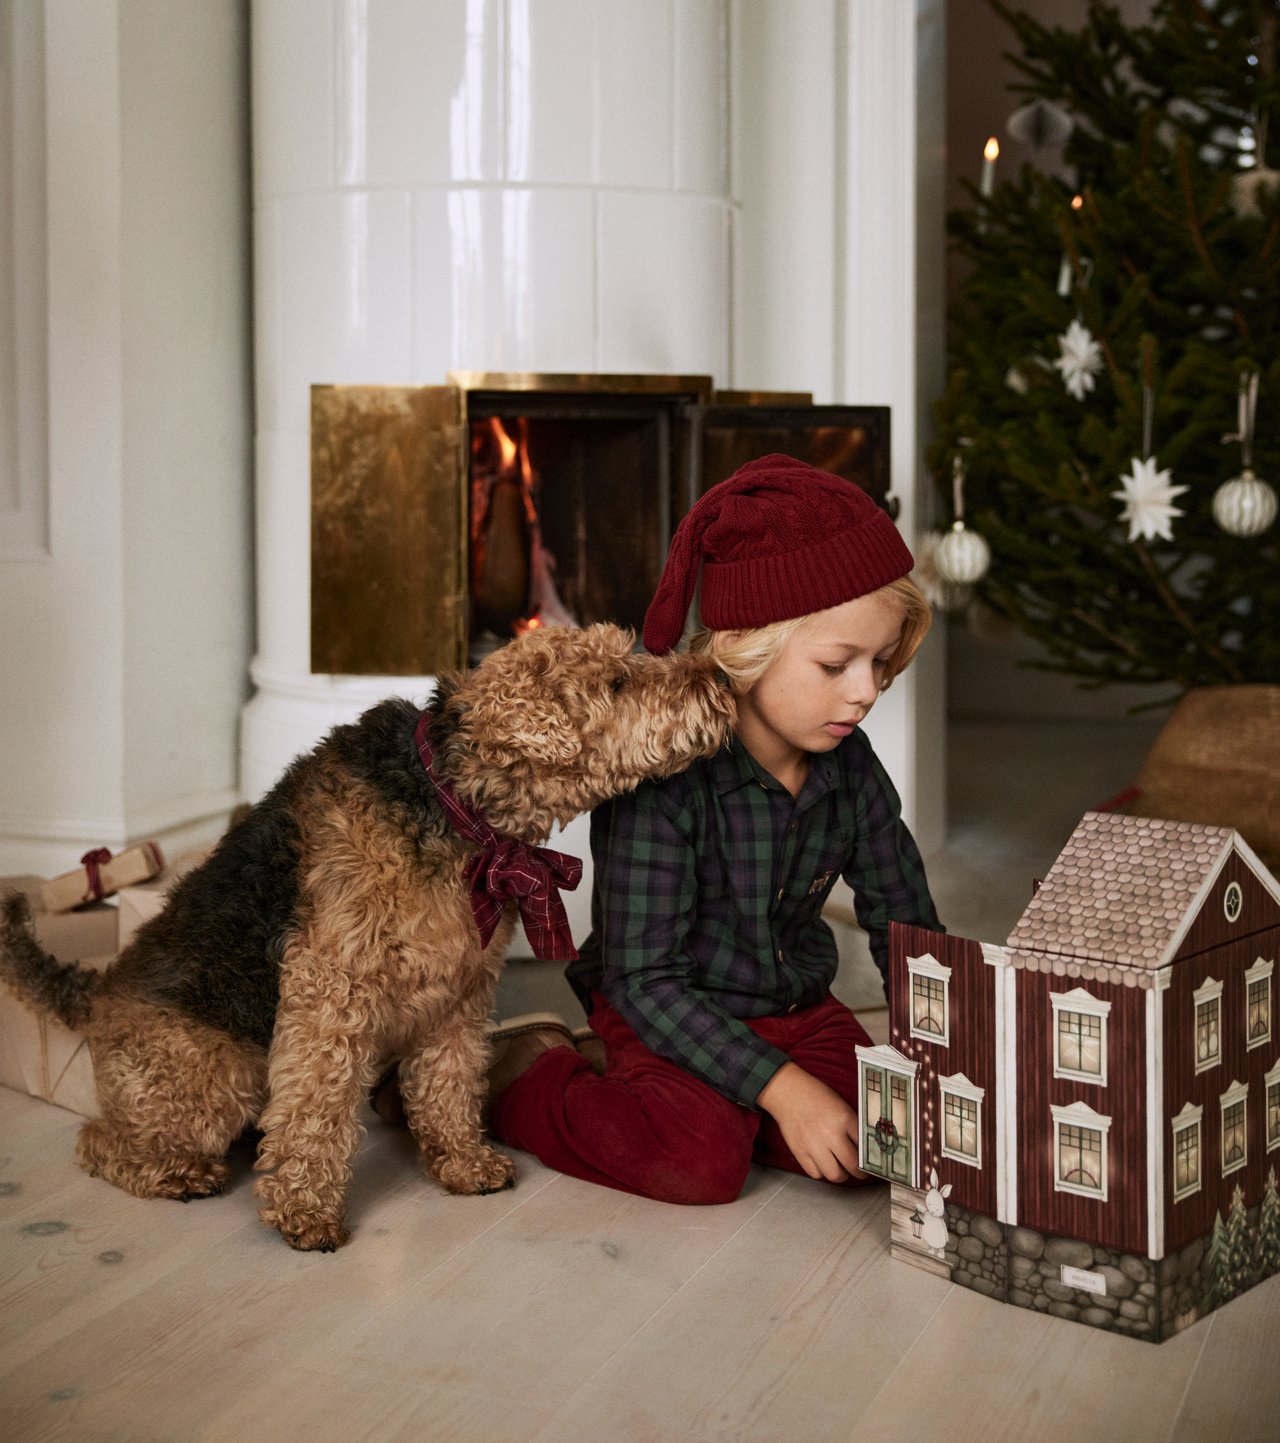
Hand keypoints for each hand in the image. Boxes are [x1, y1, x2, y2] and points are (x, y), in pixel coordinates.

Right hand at [756, 1062, 867, 1183]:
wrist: (788, 1091)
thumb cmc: (814, 1095)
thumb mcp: (841, 1105)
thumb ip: (852, 1125)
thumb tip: (864, 1147)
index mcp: (844, 1118)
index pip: (865, 1146)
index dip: (870, 1157)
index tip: (870, 1162)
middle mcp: (830, 1133)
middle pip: (852, 1165)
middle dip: (859, 1172)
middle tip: (859, 1173)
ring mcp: (814, 1144)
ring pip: (834, 1174)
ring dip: (840, 1175)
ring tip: (840, 1170)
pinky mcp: (799, 1150)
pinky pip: (815, 1173)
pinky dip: (821, 1172)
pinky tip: (823, 1164)